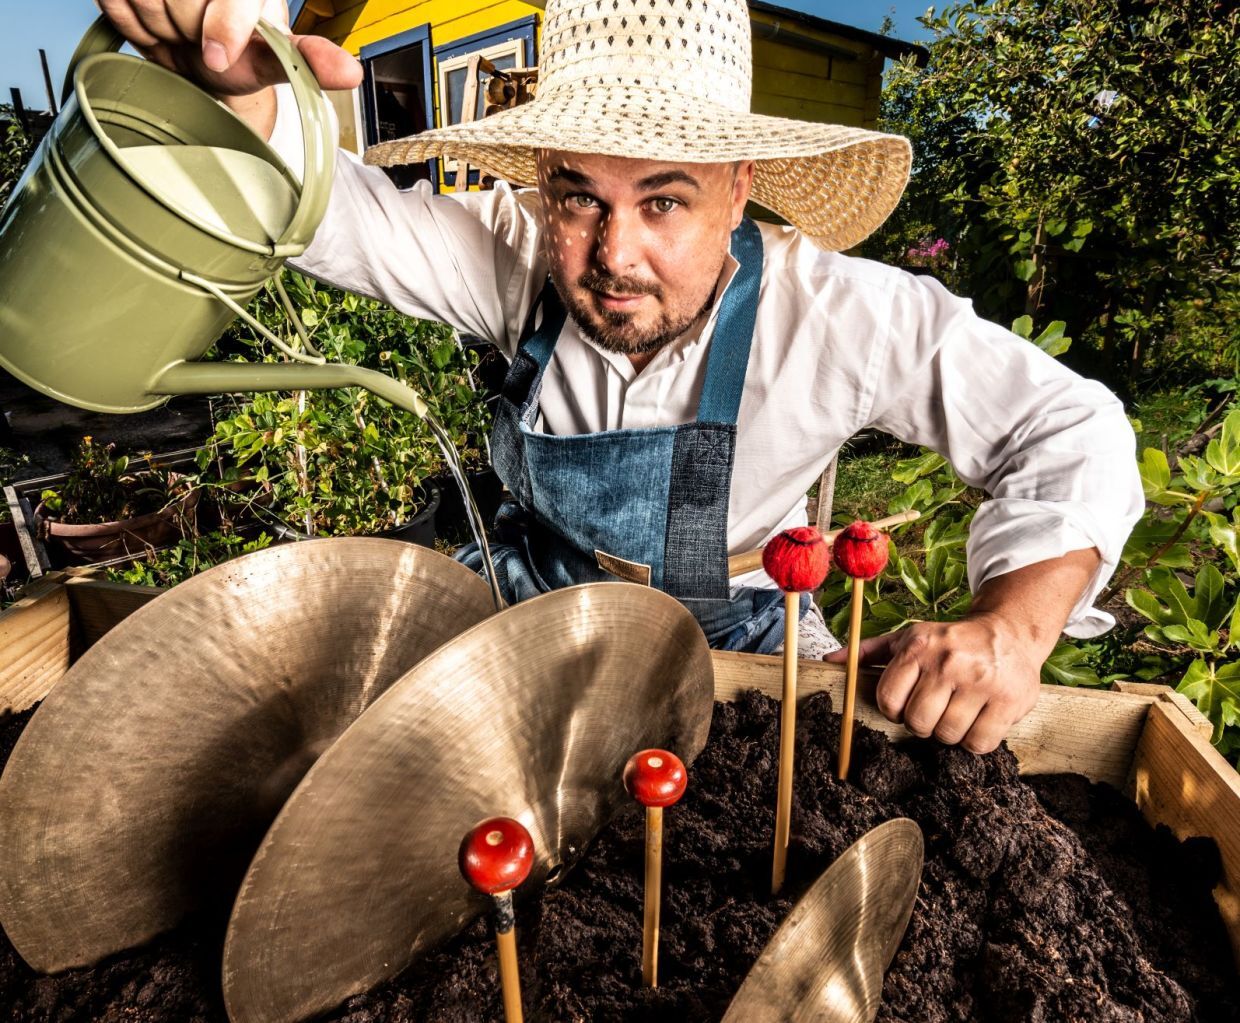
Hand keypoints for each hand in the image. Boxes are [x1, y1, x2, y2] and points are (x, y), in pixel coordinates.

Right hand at [95, 0, 361, 95]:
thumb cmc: (240, 54)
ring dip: (158, 26)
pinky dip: (128, 17)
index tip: (219, 57)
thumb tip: (351, 72)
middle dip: (188, 31)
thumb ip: (310, 61)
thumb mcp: (276, 60)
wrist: (196, 54)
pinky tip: (152, 18)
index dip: (223, 27)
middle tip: (199, 41)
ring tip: (178, 30)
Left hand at [825, 612, 1043, 753]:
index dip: (894, 710)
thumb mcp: (908, 638)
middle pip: (917, 722)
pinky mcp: (1010, 700)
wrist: (1009, 632)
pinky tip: (976, 721)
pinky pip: (978, 744)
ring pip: (947, 735)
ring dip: (948, 732)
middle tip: (933, 710)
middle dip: (921, 723)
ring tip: (956, 712)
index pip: (889, 700)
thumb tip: (829, 662)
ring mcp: (981, 682)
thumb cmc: (949, 642)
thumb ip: (868, 652)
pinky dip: (974, 741)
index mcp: (919, 647)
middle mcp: (948, 663)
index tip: (906, 704)